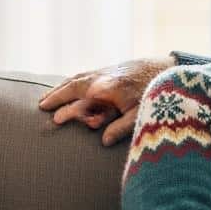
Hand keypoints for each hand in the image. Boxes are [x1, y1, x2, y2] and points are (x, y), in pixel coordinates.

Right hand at [37, 55, 174, 146]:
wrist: (169, 69)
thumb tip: (102, 141)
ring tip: (48, 97)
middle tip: (41, 106)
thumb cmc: (156, 94)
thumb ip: (121, 127)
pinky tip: (69, 86)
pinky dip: (73, 80)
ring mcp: (106, 70)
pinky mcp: (112, 68)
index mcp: (106, 89)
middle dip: (56, 95)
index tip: (53, 119)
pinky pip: (86, 74)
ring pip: (78, 77)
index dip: (65, 110)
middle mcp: (102, 77)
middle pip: (72, 85)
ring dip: (62, 87)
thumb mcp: (141, 114)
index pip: (78, 100)